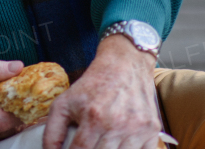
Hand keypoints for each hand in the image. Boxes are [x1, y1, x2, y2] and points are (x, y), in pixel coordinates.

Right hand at [0, 60, 26, 148]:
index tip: (31, 97)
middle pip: (6, 131)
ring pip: (4, 137)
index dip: (20, 111)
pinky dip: (6, 127)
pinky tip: (11, 114)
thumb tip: (17, 67)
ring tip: (24, 105)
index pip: (2, 121)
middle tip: (33, 100)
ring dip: (16, 123)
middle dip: (22, 116)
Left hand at [43, 35, 158, 148]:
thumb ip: (52, 131)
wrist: (125, 63)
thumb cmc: (93, 84)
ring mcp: (137, 128)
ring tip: (103, 142)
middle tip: (88, 145)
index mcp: (94, 117)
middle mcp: (117, 124)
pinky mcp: (152, 130)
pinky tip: (120, 144)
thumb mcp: (65, 102)